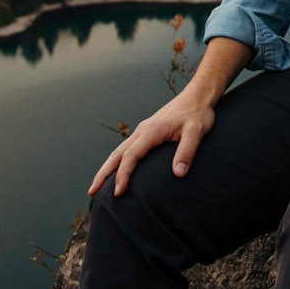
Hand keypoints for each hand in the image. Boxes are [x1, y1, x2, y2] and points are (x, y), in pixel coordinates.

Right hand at [88, 90, 217, 197]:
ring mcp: (143, 130)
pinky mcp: (147, 132)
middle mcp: (142, 130)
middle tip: (91, 192)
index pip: (131, 155)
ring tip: (96, 186)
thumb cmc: (198, 114)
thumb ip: (187, 151)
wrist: (198, 96)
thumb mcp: (197, 132)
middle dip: (103, 174)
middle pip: (117, 154)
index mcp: (151, 131)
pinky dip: (117, 161)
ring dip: (107, 168)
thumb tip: (178, 173)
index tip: (118, 192)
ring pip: (119, 151)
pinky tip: (116, 170)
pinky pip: (126, 148)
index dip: (123, 174)